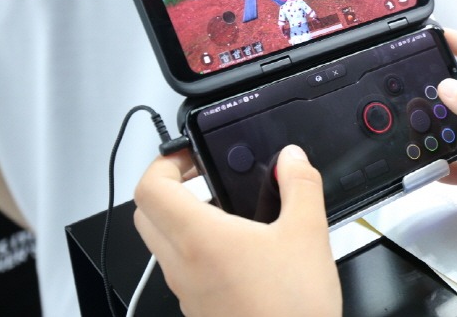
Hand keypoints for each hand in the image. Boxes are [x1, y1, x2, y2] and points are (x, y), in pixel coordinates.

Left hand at [133, 145, 340, 316]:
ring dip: (183, 219)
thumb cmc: (293, 310)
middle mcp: (182, 266)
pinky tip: (243, 250)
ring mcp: (187, 291)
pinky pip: (182, 270)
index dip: (164, 162)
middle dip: (170, 188)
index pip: (150, 188)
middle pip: (147, 214)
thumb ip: (300, 185)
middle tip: (204, 177)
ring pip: (162, 244)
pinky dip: (197, 249)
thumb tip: (292, 158)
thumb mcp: (308, 233)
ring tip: (229, 210)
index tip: (191, 154)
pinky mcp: (199, 309)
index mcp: (200, 238)